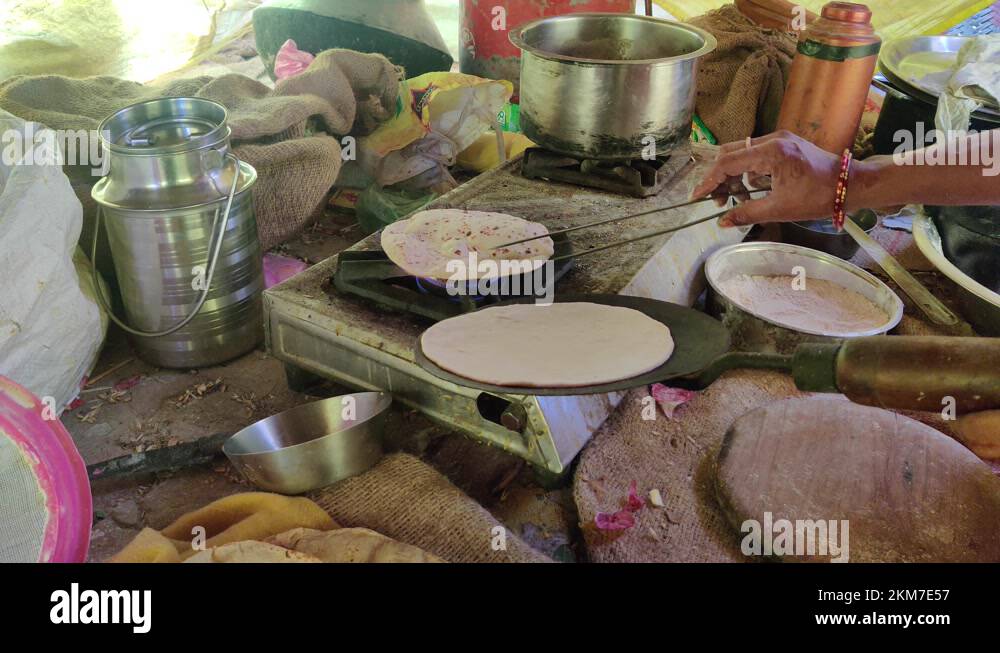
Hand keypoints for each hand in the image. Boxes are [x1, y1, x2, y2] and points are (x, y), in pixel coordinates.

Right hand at [691, 131, 843, 226]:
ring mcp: (780, 139)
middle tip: (719, 201)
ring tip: (736, 198)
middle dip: (720, 177)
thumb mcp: (780, 209)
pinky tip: (753, 188)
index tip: (697, 197)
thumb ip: (747, 213)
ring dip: (733, 174)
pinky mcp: (786, 144)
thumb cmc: (819, 197)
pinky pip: (756, 154)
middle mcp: (773, 139)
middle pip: (731, 152)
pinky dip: (748, 171)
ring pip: (742, 152)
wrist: (852, 185)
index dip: (709, 181)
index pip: (727, 163)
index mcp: (772, 153)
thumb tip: (722, 222)